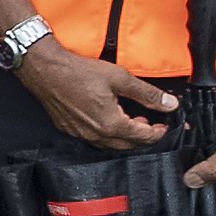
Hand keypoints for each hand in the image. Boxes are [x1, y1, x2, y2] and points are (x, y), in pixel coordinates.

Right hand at [16, 39, 177, 147]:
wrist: (45, 70)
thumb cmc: (78, 72)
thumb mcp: (119, 78)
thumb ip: (147, 94)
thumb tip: (170, 104)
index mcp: (111, 124)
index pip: (143, 137)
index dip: (158, 132)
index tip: (165, 125)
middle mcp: (96, 134)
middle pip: (128, 145)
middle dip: (143, 137)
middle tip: (151, 123)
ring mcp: (81, 134)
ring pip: (111, 145)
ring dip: (125, 137)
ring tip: (131, 121)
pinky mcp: (69, 130)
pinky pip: (95, 140)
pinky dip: (108, 135)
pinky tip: (108, 120)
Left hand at [182, 9, 215, 188]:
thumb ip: (215, 167)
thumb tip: (191, 183)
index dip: (210, 194)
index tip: (188, 198)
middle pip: (208, 173)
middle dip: (193, 175)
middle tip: (172, 181)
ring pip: (197, 156)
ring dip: (184, 158)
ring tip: (166, 165)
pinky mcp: (205, 127)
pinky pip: (190, 138)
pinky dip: (182, 140)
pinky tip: (169, 145)